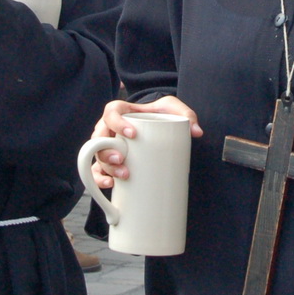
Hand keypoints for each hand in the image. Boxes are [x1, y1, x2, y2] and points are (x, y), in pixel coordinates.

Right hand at [89, 97, 203, 188]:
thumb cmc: (161, 114)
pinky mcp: (111, 162)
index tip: (132, 134)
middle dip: (106, 151)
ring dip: (105, 167)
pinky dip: (100, 179)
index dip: (116, 123)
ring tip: (122, 175)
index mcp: (120, 112)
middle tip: (121, 159)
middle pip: (98, 139)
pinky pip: (97, 171)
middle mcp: (109, 128)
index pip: (111, 112)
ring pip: (97, 157)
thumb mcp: (173, 109)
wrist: (158, 126)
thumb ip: (186, 115)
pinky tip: (110, 185)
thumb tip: (196, 132)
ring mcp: (108, 146)